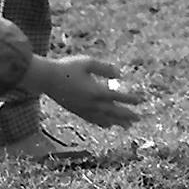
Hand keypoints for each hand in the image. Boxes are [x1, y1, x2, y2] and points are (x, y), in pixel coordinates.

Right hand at [28, 53, 145, 128]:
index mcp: (96, 91)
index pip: (118, 97)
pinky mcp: (77, 112)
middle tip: (139, 118)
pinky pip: (94, 121)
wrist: (47, 79)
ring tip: (128, 126)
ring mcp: (84, 110)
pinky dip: (104, 123)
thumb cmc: (67, 67)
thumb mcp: (87, 62)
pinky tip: (108, 125)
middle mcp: (92, 104)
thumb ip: (104, 68)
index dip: (131, 99)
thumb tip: (119, 74)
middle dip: (128, 115)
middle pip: (114, 112)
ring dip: (118, 122)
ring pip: (105, 119)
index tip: (141, 100)